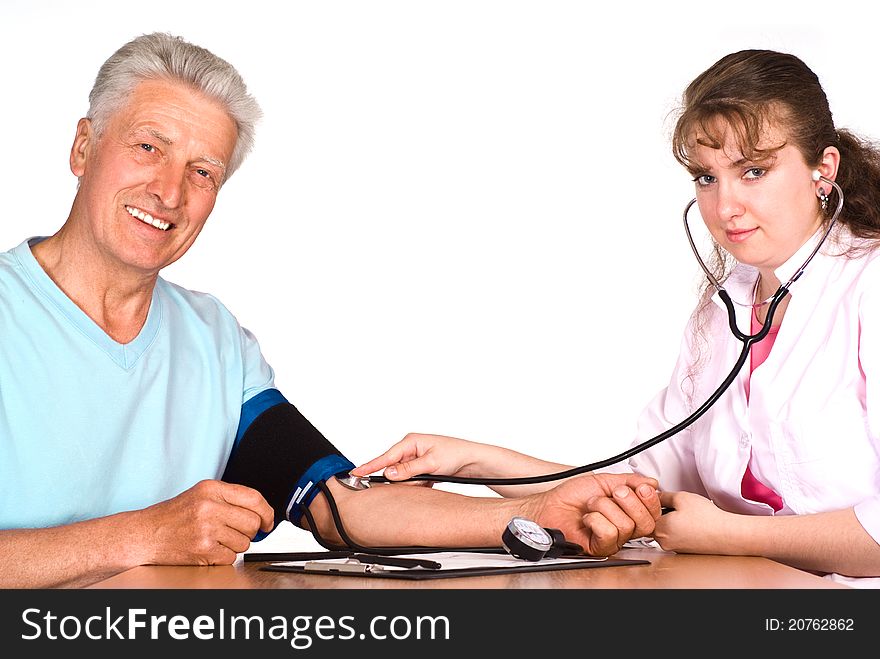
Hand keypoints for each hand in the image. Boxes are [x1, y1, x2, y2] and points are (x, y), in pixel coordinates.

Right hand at [135, 479, 273, 565]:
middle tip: (234, 532)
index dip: (266, 512)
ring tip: (215, 539)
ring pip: (244, 542)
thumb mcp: (201, 495)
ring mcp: (206, 529)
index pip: (254, 498)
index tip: (267, 521)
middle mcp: (209, 507)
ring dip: (235, 545)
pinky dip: (224, 556)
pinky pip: (231, 557)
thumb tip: (261, 514)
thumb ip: (230, 499)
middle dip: (249, 531)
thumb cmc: (173, 516)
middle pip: (252, 522)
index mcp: (211, 489)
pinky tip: (209, 549)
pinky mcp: (203, 550)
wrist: (144, 534)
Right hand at [351, 433, 488, 483]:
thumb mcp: (431, 463)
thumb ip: (408, 470)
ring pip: (404, 478)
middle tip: (421, 478)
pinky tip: (431, 480)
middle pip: (394, 470)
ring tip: (431, 477)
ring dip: (415, 482)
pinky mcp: (421, 469)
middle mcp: (411, 449)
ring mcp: (415, 459)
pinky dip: (420, 484)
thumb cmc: (456, 454)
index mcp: (410, 442)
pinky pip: (413, 481)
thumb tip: (389, 473)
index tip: (355, 473)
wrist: (473, 461)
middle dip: (404, 479)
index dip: (369, 466)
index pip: (385, 457)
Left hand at [520, 472, 662, 555]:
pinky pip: (609, 533)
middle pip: (646, 523)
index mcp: (628, 513)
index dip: (650, 500)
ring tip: (591, 505)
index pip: (653, 513)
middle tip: (615, 493)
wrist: (549, 507)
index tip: (641, 488)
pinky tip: (587, 519)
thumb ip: (629, 481)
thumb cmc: (572, 497)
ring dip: (604, 507)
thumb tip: (651, 482)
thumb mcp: (603, 481)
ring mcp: (612, 540)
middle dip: (630, 502)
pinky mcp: (600, 548)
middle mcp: (623, 528)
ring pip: (625, 525)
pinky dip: (596, 520)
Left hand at [652, 491, 732, 553]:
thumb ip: (662, 495)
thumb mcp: (681, 497)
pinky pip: (676, 536)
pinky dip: (681, 529)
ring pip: (665, 530)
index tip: (662, 499)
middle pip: (654, 522)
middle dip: (662, 513)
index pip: (645, 514)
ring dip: (671, 521)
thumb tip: (655, 496)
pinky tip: (692, 524)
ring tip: (687, 515)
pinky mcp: (684, 551)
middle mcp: (664, 542)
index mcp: (660, 529)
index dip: (653, 504)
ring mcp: (674, 548)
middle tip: (676, 506)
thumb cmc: (707, 519)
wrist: (727, 534)